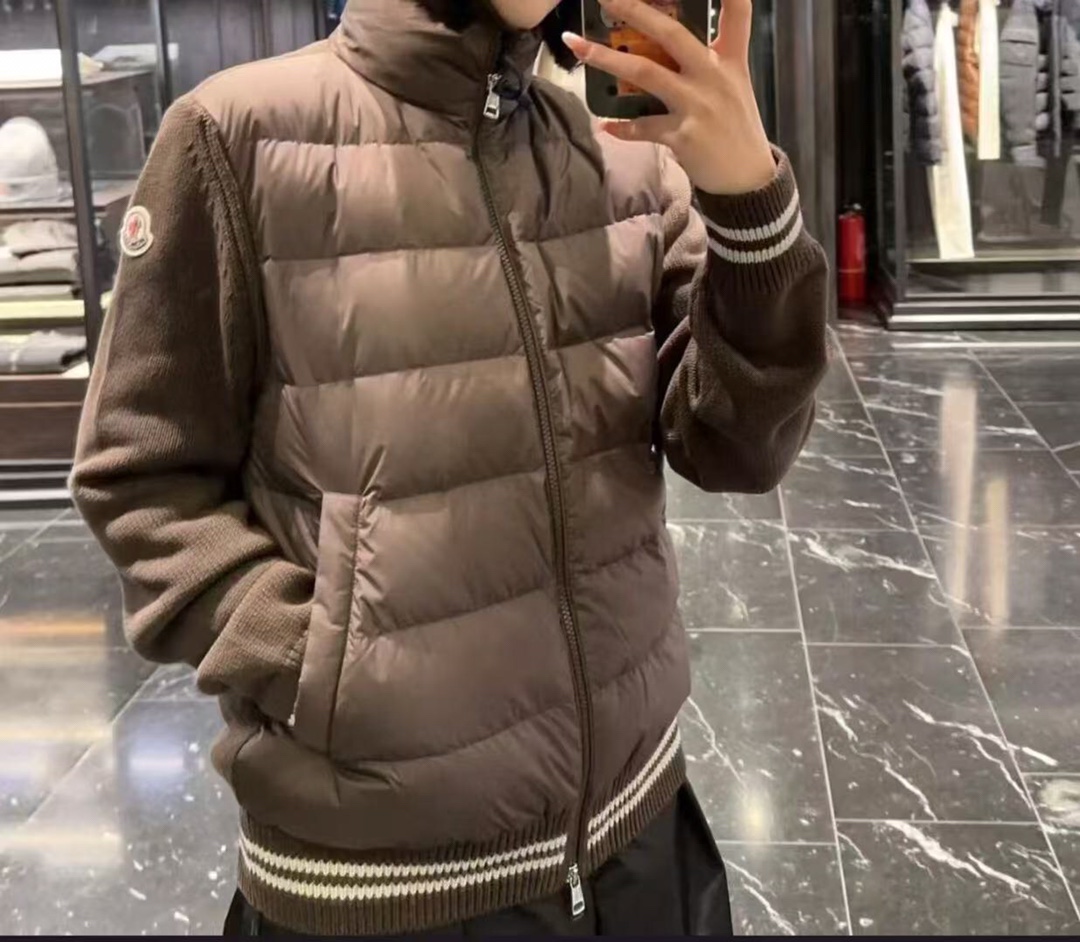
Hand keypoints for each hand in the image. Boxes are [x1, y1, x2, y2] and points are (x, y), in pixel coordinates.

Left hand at [562, 0, 775, 194]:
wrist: (746, 177)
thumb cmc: (736, 127)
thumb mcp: (734, 85)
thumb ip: (708, 59)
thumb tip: (667, 41)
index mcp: (730, 59)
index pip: (738, 12)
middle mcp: (713, 76)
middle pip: (671, 34)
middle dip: (635, 10)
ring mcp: (696, 105)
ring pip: (645, 73)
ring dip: (607, 59)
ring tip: (578, 47)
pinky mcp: (682, 136)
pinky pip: (643, 127)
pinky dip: (623, 127)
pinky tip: (606, 126)